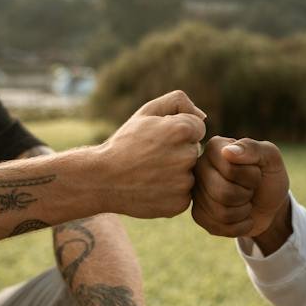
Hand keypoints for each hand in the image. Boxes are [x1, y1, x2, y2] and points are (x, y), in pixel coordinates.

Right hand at [100, 90, 206, 217]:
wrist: (102, 179)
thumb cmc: (126, 143)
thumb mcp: (147, 112)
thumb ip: (178, 102)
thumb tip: (203, 117)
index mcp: (181, 130)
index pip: (198, 129)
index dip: (177, 132)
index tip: (158, 139)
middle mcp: (186, 157)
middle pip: (194, 151)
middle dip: (178, 152)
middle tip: (151, 157)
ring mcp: (184, 183)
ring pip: (190, 173)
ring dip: (176, 172)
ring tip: (150, 172)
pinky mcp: (179, 203)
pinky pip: (184, 193)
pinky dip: (172, 191)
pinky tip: (152, 187)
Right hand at [191, 136, 289, 247]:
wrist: (269, 205)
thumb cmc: (268, 176)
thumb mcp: (271, 158)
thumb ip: (253, 148)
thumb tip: (228, 151)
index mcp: (215, 147)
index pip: (230, 169)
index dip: (251, 176)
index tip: (256, 171)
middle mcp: (199, 167)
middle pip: (223, 192)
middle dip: (247, 195)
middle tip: (251, 189)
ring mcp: (196, 192)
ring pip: (221, 212)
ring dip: (243, 211)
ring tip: (246, 201)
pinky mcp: (198, 214)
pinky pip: (218, 227)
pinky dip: (239, 226)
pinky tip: (242, 216)